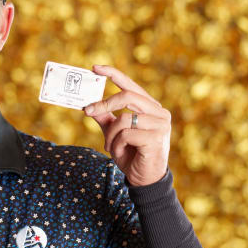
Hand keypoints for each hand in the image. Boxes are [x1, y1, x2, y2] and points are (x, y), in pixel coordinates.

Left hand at [84, 65, 170, 186]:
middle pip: (127, 96)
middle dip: (104, 104)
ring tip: (110, 146)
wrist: (144, 179)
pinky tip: (119, 153)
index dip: (113, 74)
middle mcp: (159, 112)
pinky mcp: (156, 138)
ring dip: (110, 134)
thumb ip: (105, 118)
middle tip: (87, 111)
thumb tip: (88, 104)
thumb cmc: (131, 154)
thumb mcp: (114, 133)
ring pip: (124, 118)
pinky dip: (116, 145)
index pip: (131, 85)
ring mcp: (160, 125)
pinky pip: (126, 134)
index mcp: (150, 107)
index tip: (94, 68)